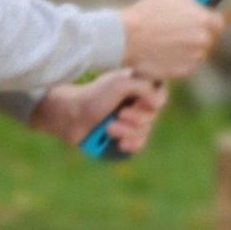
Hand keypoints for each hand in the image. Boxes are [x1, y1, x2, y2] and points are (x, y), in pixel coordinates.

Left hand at [30, 70, 167, 151]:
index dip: (151, 102)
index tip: (136, 101)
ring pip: (145, 132)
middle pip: (153, 117)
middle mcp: (136, 103)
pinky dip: (130, 144)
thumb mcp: (120, 84)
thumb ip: (145, 87)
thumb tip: (159, 103)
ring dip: (127, 131)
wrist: (70, 116)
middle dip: (135, 118)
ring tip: (108, 128)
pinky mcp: (123, 138)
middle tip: (117, 115)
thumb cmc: (93, 96)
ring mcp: (129, 122)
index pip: (160, 95)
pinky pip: (138, 145)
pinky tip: (119, 142)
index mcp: (137, 87)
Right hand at [120, 0, 223, 80]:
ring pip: (196, 53)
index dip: (209, 22)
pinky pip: (185, 66)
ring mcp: (194, 58)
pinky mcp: (183, 72)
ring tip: (166, 41)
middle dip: (196, 35)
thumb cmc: (147, 11)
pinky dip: (177, 61)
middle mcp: (203, 40)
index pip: (218, 23)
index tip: (201, 22)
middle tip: (178, 32)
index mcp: (204, 20)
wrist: (126, 37)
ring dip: (186, 49)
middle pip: (207, 39)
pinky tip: (162, 52)